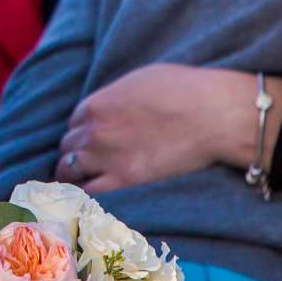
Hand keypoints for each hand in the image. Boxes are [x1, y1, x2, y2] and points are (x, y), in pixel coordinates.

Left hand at [57, 66, 281, 191]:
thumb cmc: (186, 91)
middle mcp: (94, 131)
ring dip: (74, 176)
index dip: (84, 132)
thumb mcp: (140, 80)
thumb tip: (113, 106)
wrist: (213, 114)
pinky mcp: (123, 181)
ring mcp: (105, 157)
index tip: (93, 140)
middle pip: (69, 147)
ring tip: (82, 184)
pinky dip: (86, 196)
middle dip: (77, 153)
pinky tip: (91, 199)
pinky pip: (89, 193)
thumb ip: (116, 96)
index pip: (74, 123)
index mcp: (97, 104)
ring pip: (69, 171)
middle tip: (90, 163)